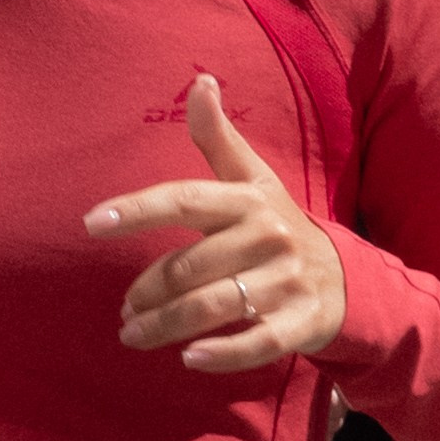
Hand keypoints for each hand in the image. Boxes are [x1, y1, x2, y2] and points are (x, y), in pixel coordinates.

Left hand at [87, 73, 346, 372]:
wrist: (346, 278)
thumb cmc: (278, 225)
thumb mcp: (252, 180)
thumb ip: (218, 137)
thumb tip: (200, 81)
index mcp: (247, 200)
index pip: (184, 199)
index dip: (137, 210)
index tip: (92, 222)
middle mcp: (267, 236)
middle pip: (188, 266)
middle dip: (146, 292)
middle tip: (123, 310)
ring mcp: (286, 281)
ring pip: (211, 306)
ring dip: (164, 326)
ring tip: (133, 335)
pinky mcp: (300, 322)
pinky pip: (256, 344)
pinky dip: (220, 354)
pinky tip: (188, 359)